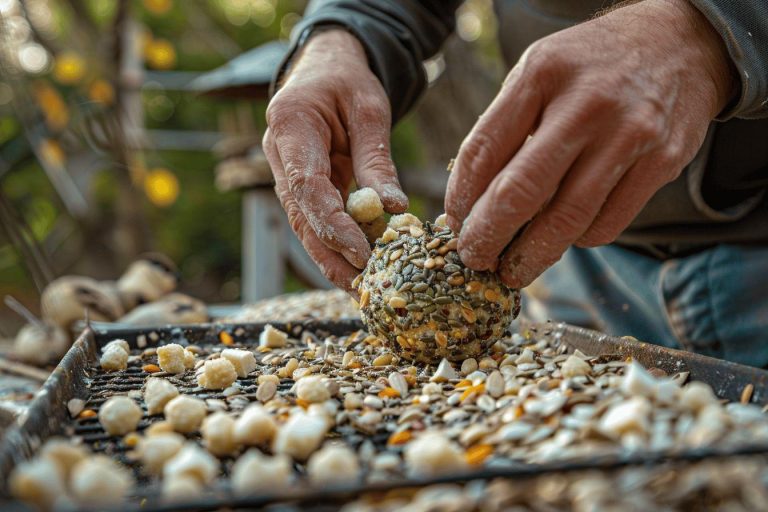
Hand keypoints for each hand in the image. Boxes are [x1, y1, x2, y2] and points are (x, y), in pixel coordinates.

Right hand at [264, 29, 407, 291]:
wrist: (324, 69)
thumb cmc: (347, 81)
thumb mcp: (369, 110)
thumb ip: (376, 160)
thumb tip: (392, 209)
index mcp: (290, 126)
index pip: (307, 187)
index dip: (332, 224)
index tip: (361, 252)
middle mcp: (278, 155)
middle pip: (300, 217)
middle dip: (330, 255)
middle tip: (361, 287)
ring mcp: (285, 173)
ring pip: (304, 225)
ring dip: (331, 258)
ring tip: (361, 288)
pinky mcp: (300, 187)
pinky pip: (315, 220)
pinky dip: (335, 243)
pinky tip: (357, 267)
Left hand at [445, 0, 735, 287]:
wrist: (680, 42)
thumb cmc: (591, 67)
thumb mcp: (540, 72)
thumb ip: (506, 126)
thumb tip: (470, 202)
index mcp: (541, 74)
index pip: (483, 150)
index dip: (461, 197)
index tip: (454, 222)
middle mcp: (585, 103)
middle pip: (521, 192)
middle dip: (488, 236)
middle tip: (474, 259)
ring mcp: (628, 134)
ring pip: (566, 219)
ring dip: (531, 255)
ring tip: (512, 270)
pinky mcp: (662, 162)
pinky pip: (607, 223)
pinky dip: (578, 240)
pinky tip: (564, 238)